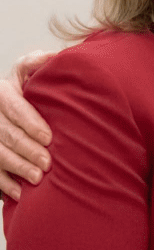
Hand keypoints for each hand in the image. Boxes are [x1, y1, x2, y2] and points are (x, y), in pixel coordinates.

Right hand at [0, 50, 55, 199]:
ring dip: (15, 169)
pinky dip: (2, 184)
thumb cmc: (25, 88)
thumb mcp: (26, 70)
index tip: (48, 137)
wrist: (4, 106)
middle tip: (47, 164)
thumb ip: (36, 62)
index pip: (14, 107)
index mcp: (2, 92)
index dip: (31, 122)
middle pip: (6, 135)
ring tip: (36, 179)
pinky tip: (17, 194)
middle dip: (27, 151)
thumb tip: (53, 55)